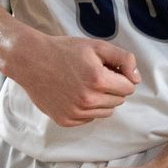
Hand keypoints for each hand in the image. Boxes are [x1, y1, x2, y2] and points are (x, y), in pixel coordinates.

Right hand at [11, 33, 137, 126]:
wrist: (31, 60)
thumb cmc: (64, 51)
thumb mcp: (96, 46)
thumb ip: (123, 59)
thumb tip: (136, 79)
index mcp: (98, 80)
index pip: (129, 87)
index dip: (120, 76)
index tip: (106, 68)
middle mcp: (88, 100)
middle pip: (118, 101)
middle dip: (111, 88)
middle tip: (92, 74)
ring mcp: (76, 113)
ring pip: (106, 112)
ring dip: (100, 99)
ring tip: (82, 84)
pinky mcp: (66, 120)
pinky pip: (89, 118)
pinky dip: (86, 108)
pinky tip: (72, 93)